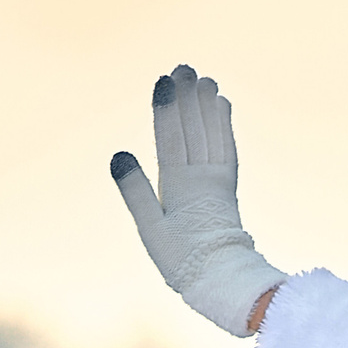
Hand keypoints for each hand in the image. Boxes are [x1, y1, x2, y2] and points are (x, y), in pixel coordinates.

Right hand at [110, 63, 287, 336]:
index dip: (167, 108)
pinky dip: (225, 125)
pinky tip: (223, 106)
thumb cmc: (182, 260)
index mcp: (179, 186)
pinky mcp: (228, 188)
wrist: (222, 281)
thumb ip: (136, 192)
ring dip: (207, 106)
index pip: (171, 139)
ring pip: (212, 135)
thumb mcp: (151, 229)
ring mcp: (217, 181)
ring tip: (205, 79)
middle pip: (193, 130)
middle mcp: (201, 178)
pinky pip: (227, 148)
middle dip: (187, 98)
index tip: (166, 79)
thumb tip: (119, 155)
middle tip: (184, 67)